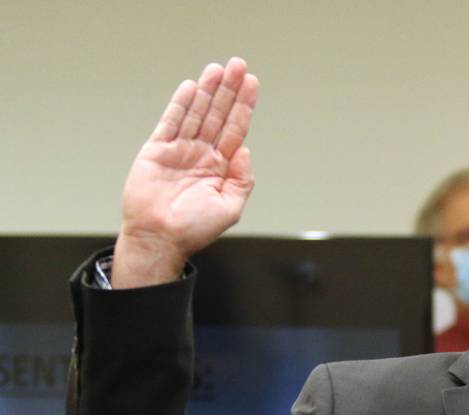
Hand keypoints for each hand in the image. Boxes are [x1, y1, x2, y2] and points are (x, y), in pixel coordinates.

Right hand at [113, 58, 258, 287]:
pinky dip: (181, 104)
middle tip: (238, 64)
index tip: (252, 84)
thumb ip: (242, 179)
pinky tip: (191, 87)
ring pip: (197, 113)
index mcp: (220, 167)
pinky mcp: (157, 150)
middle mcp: (201, 154)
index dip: (244, 106)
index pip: (236, 129)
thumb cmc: (195, 229)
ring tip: (218, 68)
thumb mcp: (230, 207)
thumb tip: (245, 151)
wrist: (160, 238)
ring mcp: (180, 150)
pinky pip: (171, 122)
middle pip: (218, 114)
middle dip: (228, 90)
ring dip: (207, 90)